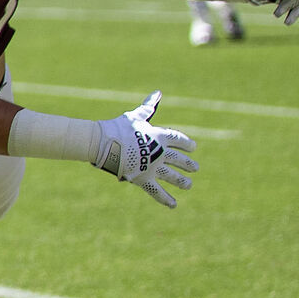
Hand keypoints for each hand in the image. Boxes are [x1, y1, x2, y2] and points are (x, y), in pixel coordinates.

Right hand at [92, 92, 198, 208]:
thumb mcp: (136, 115)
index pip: (180, 140)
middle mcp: (161, 153)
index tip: (193, 148)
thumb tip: (158, 93)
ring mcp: (154, 167)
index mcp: (160, 136)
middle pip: (180, 160)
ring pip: (173, 177)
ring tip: (189, 185)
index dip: (187, 144)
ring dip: (182, 182)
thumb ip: (149, 107)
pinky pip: (157, 191)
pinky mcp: (144, 178)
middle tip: (195, 168)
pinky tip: (174, 204)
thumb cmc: (118, 127)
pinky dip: (166, 199)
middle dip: (188, 164)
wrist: (103, 141)